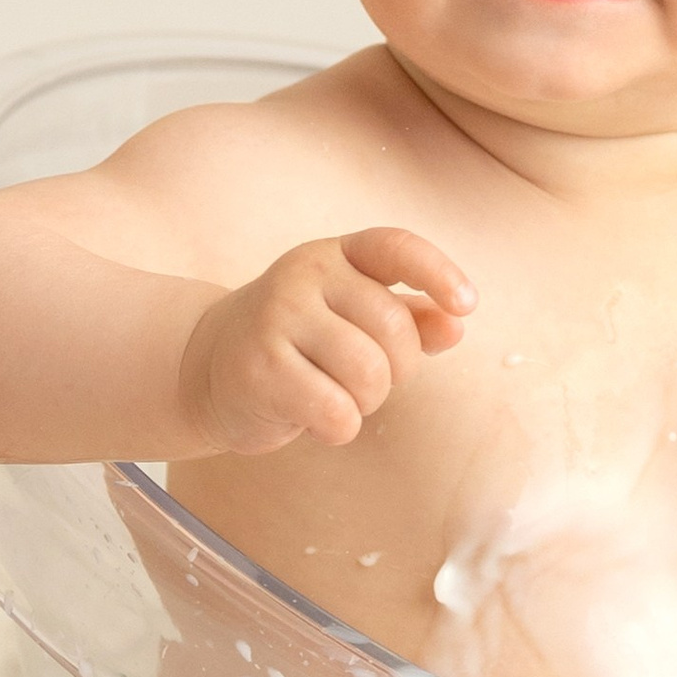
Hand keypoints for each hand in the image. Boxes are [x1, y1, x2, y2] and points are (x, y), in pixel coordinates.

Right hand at [175, 230, 473, 452]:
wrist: (209, 367)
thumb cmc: (301, 344)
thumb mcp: (355, 320)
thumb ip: (410, 319)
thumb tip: (456, 324)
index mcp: (336, 256)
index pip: (395, 247)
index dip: (438, 273)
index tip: (467, 305)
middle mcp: (304, 275)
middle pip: (394, 329)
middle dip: (396, 370)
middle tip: (362, 380)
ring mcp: (275, 318)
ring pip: (368, 374)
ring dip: (365, 402)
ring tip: (334, 396)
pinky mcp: (258, 369)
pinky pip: (336, 413)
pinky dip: (338, 429)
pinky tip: (311, 417)